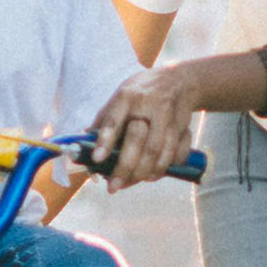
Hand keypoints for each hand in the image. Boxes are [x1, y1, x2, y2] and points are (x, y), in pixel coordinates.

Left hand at [91, 62, 205, 187]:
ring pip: (159, 151)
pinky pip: (176, 153)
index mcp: (127, 96)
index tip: (96, 160)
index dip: (105, 141)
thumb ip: (105, 118)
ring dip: (145, 172)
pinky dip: (165, 167)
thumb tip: (83, 141)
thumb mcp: (121, 96)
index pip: (114, 120)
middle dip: (126, 167)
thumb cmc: (142, 92)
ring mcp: (168, 116)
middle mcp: (149, 105)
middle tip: (114, 186)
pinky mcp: (183, 126)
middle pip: (139, 141)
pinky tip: (154, 174)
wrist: (180, 80)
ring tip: (133, 182)